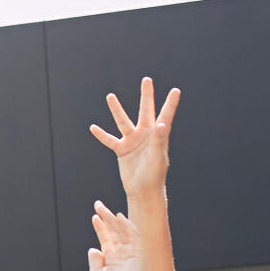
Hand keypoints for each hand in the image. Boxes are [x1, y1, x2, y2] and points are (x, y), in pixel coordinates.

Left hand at [87, 201, 148, 270]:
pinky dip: (127, 226)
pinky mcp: (138, 254)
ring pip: (121, 231)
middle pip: (113, 232)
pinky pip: (133, 236)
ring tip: (101, 208)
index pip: (106, 239)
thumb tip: (93, 249)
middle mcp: (121, 255)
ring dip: (112, 219)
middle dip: (105, 218)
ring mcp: (130, 254)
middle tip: (97, 204)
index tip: (94, 217)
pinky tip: (118, 216)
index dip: (100, 227)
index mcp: (112, 261)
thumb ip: (94, 263)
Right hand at [90, 77, 179, 196]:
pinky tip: (93, 128)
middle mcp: (145, 134)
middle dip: (146, 95)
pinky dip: (101, 135)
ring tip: (110, 96)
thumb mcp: (158, 157)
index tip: (176, 91)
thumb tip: (162, 124)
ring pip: (123, 121)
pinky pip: (109, 140)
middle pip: (145, 110)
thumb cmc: (154, 175)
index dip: (171, 103)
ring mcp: (132, 141)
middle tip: (146, 80)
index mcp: (158, 135)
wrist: (143, 190)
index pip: (165, 115)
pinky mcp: (122, 150)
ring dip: (116, 109)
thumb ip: (159, 140)